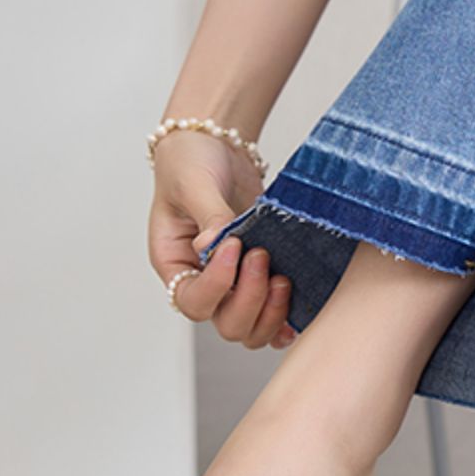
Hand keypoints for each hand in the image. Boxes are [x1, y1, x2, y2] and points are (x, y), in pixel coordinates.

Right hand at [147, 130, 295, 348]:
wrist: (217, 146)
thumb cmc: (192, 162)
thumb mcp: (194, 183)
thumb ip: (208, 215)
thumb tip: (214, 245)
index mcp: (175, 263)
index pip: (192, 301)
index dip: (217, 284)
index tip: (235, 246)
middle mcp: (202, 281)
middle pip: (225, 323)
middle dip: (249, 298)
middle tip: (261, 255)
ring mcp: (233, 283)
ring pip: (251, 328)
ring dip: (271, 311)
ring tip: (282, 277)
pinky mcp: (260, 276)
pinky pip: (273, 316)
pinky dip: (286, 319)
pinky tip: (299, 304)